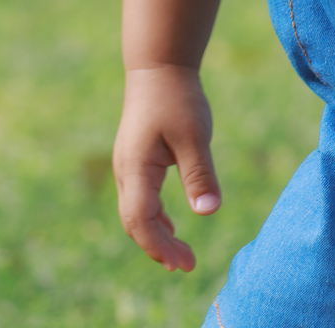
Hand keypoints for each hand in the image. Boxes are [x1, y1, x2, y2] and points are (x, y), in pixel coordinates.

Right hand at [112, 64, 219, 271]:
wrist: (159, 68)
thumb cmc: (177, 98)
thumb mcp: (194, 135)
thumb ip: (200, 174)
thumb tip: (208, 212)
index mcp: (136, 166)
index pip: (139, 219)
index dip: (158, 245)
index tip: (182, 264)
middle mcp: (126, 170)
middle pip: (134, 222)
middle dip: (158, 248)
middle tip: (188, 266)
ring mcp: (129, 166)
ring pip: (135, 212)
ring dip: (156, 236)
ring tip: (182, 256)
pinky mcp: (137, 161)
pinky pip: (140, 199)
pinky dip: (155, 219)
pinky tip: (173, 227)